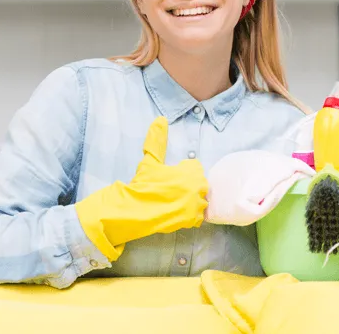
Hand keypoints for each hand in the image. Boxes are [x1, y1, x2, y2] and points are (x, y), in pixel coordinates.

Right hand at [75, 116, 208, 260]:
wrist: (137, 209)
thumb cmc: (144, 183)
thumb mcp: (150, 160)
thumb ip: (157, 140)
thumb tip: (161, 119)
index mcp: (192, 170)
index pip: (195, 168)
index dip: (182, 173)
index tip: (170, 178)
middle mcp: (199, 186)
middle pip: (200, 184)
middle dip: (188, 186)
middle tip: (171, 191)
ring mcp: (198, 204)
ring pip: (200, 200)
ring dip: (191, 201)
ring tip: (174, 202)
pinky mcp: (194, 220)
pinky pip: (198, 216)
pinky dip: (189, 215)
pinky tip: (176, 212)